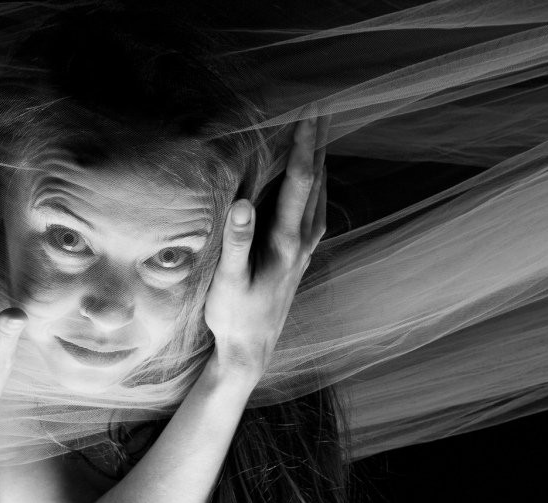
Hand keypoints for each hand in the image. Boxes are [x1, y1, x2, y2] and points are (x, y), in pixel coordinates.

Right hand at [202, 113, 327, 382]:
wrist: (251, 351)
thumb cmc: (234, 316)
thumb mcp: (228, 281)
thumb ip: (236, 241)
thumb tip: (242, 203)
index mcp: (285, 242)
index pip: (300, 181)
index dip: (304, 144)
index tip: (308, 111)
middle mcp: (301, 242)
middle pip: (317, 181)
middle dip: (318, 143)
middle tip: (320, 106)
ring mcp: (304, 251)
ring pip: (320, 195)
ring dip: (319, 162)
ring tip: (318, 134)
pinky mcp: (299, 259)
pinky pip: (314, 211)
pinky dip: (315, 187)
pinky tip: (311, 182)